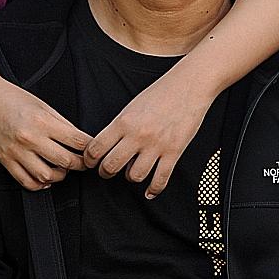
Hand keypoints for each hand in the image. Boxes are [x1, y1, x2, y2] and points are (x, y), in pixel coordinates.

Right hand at [0, 78, 90, 189]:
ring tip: (63, 170)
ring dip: (60, 176)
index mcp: (42, 121)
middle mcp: (30, 138)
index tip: (94, 150)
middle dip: (80, 164)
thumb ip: (62, 123)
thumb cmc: (13, 98)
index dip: (90, 147)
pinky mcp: (6, 160)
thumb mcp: (43, 105)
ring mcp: (17, 151)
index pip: (76, 140)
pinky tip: (45, 179)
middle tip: (83, 163)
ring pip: (46, 176)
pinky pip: (26, 181)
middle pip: (65, 161)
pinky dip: (39, 184)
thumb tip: (79, 139)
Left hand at [84, 68, 211, 197]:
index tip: (91, 162)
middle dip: (105, 172)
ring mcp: (156, 145)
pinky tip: (149, 191)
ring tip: (131, 173)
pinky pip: (160, 179)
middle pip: (111, 166)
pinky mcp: (174, 152)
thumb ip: (119, 126)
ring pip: (134, 176)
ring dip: (130, 178)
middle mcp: (138, 135)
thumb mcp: (132, 106)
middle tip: (106, 171)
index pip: (96, 148)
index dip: (89, 159)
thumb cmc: (161, 93)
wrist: (188, 86)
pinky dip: (153, 190)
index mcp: (124, 121)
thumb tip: (108, 146)